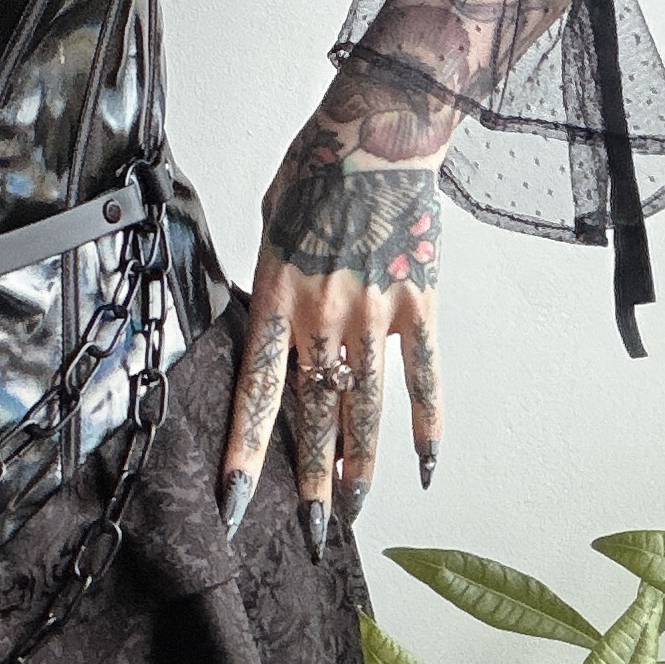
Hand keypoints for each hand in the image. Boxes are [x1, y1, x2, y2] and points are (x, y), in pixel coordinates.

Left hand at [217, 122, 443, 561]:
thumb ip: (269, 286)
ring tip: (349, 510)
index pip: (258, 392)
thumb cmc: (315, 170)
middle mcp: (323, 313)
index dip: (247, 453)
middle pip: (314, 415)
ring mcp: (375, 312)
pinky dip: (428, 422)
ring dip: (359, 465)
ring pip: (366, 408)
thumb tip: (268, 332)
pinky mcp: (419, 304)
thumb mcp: (269, 227)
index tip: (236, 504)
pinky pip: (423, 375)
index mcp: (276, 296)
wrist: (377, 129)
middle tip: (307, 533)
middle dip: (308, 482)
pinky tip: (425, 466)